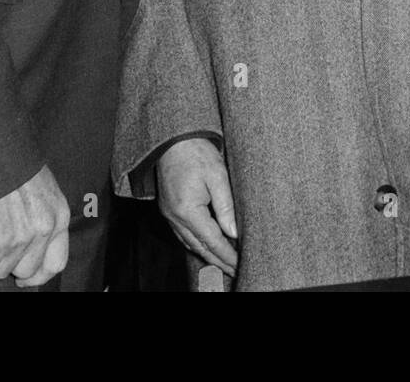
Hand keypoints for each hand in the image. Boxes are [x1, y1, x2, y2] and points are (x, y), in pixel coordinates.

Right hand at [0, 164, 69, 286]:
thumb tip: (29, 250)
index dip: (37, 276)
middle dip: (6, 260)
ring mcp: (22, 237)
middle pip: (25, 271)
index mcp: (59, 214)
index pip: (56, 263)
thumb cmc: (10, 163)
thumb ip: (41, 216)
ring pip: (0, 270)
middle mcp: (45, 228)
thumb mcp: (41, 187)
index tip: (22, 279)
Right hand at [157, 138, 238, 275]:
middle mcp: (175, 217)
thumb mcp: (218, 175)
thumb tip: (234, 232)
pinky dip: (196, 243)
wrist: (173, 139)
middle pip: (199, 247)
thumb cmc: (196, 152)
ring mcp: (169, 214)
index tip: (241, 264)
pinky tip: (205, 246)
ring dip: (207, 255)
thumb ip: (226, 206)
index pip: (212, 241)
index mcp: (188, 210)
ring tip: (224, 264)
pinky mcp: (168, 208)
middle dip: (218, 261)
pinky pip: (182, 234)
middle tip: (235, 271)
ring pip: (189, 243)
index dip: (228, 255)